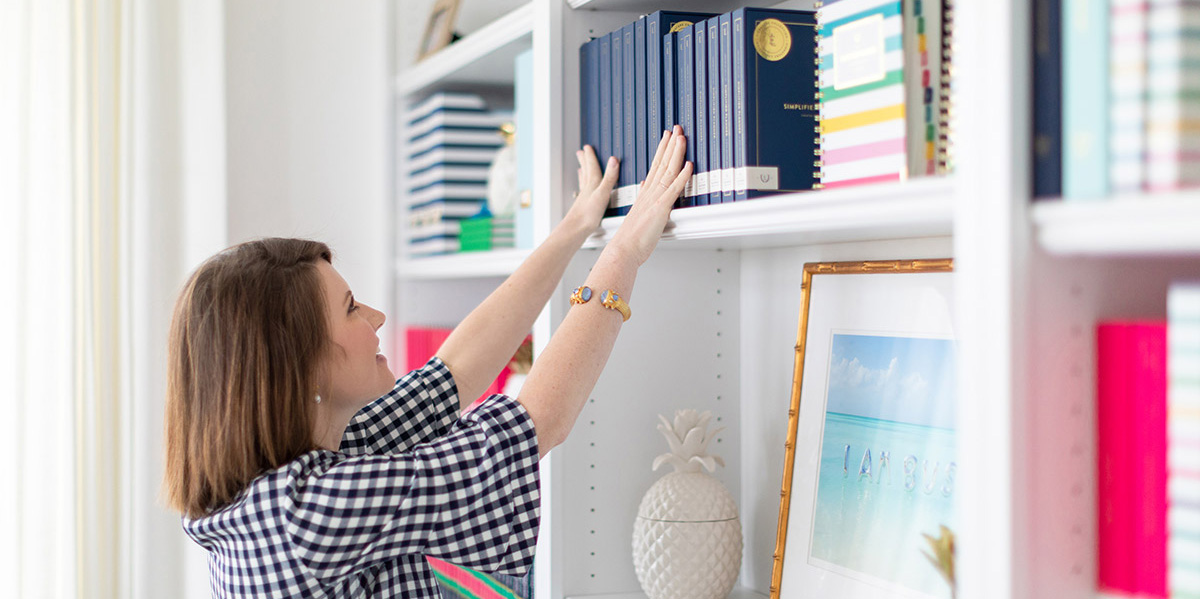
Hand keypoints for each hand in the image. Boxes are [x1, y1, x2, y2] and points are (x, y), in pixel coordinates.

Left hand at [564, 145, 618, 234]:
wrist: (576, 229)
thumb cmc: (588, 214)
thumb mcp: (603, 193)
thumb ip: (609, 177)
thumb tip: (614, 160)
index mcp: (593, 184)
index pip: (592, 166)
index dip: (591, 156)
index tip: (588, 147)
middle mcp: (587, 190)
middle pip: (586, 171)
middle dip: (584, 161)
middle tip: (581, 152)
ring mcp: (584, 198)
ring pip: (584, 182)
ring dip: (583, 174)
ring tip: (581, 168)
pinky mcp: (584, 208)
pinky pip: (584, 193)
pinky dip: (584, 189)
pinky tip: (584, 193)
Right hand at [608, 125, 691, 265]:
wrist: (623, 250)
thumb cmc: (630, 239)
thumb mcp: (637, 213)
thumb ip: (643, 198)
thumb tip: (644, 187)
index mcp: (644, 194)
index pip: (655, 166)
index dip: (662, 150)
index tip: (667, 137)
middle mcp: (649, 193)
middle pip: (662, 163)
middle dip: (670, 144)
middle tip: (677, 128)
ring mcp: (655, 199)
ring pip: (668, 171)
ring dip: (676, 153)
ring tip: (682, 137)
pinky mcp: (660, 209)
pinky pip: (674, 189)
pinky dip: (682, 176)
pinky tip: (689, 164)